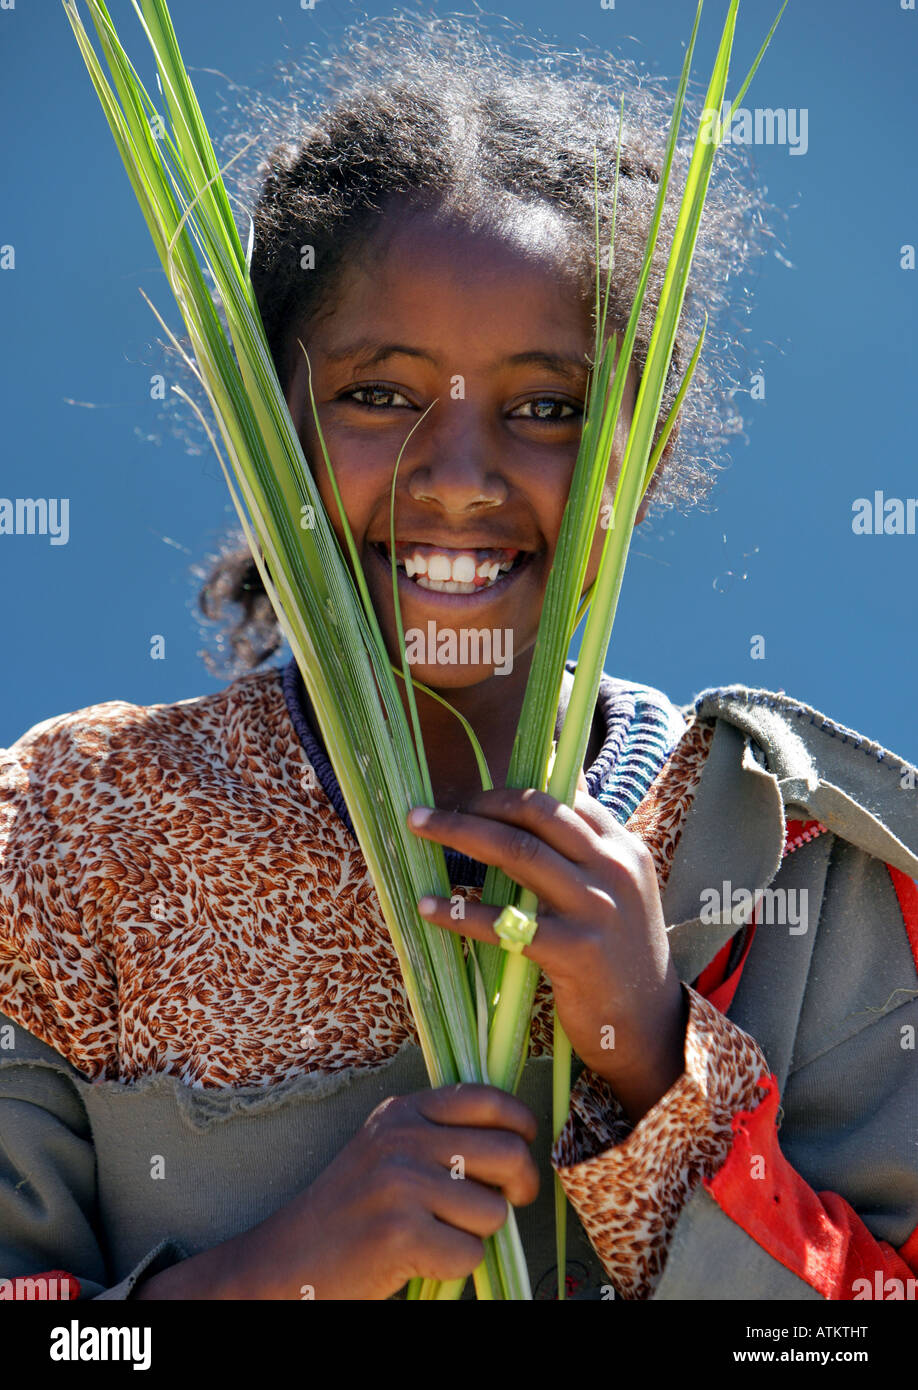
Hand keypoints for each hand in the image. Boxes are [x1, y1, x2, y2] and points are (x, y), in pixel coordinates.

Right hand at [225, 1083, 538, 1299]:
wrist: (289, 1258)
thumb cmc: (352, 1207)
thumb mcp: (386, 1146)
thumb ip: (439, 1133)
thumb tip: (517, 1140)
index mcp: (403, 1111)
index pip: (487, 1100)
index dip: (520, 1124)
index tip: (524, 1146)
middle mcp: (403, 1139)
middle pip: (508, 1154)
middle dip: (521, 1185)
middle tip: (508, 1202)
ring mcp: (401, 1185)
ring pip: (494, 1212)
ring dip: (476, 1233)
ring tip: (437, 1233)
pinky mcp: (401, 1234)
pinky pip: (469, 1254)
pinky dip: (454, 1265)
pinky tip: (420, 1259)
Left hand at [407, 775, 687, 1123]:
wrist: (649, 1025)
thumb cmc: (620, 955)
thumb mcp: (618, 891)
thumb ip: (586, 850)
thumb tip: (545, 800)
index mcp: (623, 849)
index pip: (564, 796)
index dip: (510, 791)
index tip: (470, 796)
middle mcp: (614, 869)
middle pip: (536, 814)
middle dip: (478, 804)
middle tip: (431, 812)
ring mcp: (597, 909)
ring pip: (518, 854)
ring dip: (459, 834)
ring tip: (419, 829)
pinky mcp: (576, 952)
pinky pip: (506, 923)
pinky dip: (461, 912)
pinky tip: (429, 907)